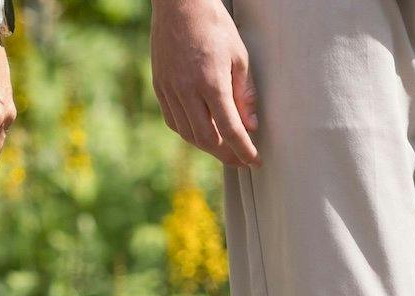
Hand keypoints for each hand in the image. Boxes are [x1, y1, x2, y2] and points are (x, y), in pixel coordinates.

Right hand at [151, 0, 257, 167]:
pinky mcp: (160, 87)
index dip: (244, 150)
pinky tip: (201, 131)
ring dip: (207, 146)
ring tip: (223, 148)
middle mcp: (187, 91)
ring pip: (188, 134)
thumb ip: (244, 95)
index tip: (254, 161)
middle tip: (240, 160)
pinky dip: (189, 132)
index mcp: (211, 82)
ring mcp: (170, 90)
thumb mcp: (239, 57)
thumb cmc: (213, 25)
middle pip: (207, 139)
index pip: (230, 129)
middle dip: (226, 155)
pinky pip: (174, 121)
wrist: (179, 5)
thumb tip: (250, 125)